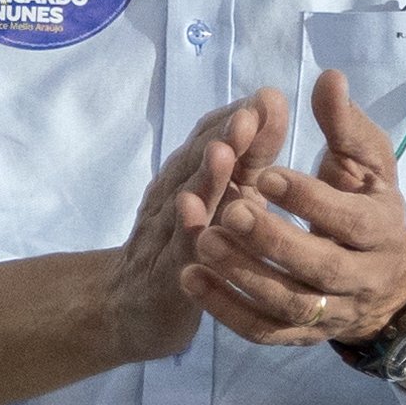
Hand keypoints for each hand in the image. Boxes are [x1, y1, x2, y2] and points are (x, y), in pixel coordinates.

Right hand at [102, 87, 291, 362]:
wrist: (132, 307)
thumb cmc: (193, 242)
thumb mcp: (228, 197)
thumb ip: (250, 156)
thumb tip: (273, 102)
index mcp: (193, 175)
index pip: (213, 138)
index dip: (239, 118)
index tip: (269, 97)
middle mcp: (174, 196)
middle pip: (197, 163)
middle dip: (223, 137)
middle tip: (249, 115)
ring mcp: (164, 235)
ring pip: (184, 202)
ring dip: (203, 178)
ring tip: (223, 154)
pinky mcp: (163, 275)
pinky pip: (174, 253)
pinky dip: (184, 236)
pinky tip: (195, 222)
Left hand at [185, 69, 405, 346]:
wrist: (391, 284)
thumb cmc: (369, 206)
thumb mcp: (369, 163)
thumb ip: (344, 125)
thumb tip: (328, 78)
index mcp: (381, 230)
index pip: (350, 220)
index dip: (309, 199)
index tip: (267, 173)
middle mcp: (362, 278)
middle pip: (320, 268)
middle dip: (274, 241)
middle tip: (231, 210)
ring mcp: (331, 312)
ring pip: (288, 303)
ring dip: (243, 275)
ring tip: (202, 240)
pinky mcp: (301, 335)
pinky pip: (262, 331)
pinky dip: (225, 309)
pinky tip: (190, 277)